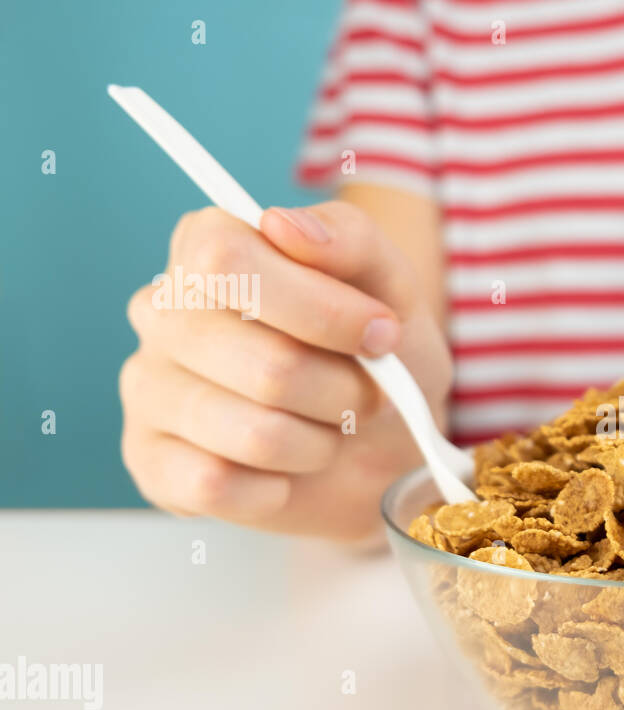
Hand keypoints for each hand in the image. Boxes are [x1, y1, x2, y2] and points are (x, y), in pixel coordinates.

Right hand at [120, 203, 451, 540]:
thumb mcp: (390, 285)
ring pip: (253, 432)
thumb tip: (283, 223)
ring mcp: (148, 389)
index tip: (380, 333)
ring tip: (327, 431)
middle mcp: (161, 312)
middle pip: (264, 363)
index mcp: (208, 247)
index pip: (227, 261)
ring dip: (320, 443)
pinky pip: (218, 485)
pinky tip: (286, 471)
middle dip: (344, 390)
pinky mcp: (151, 463)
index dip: (320, 309)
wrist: (384, 444)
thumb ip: (348, 239)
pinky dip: (278, 486)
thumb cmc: (377, 356)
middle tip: (367, 395)